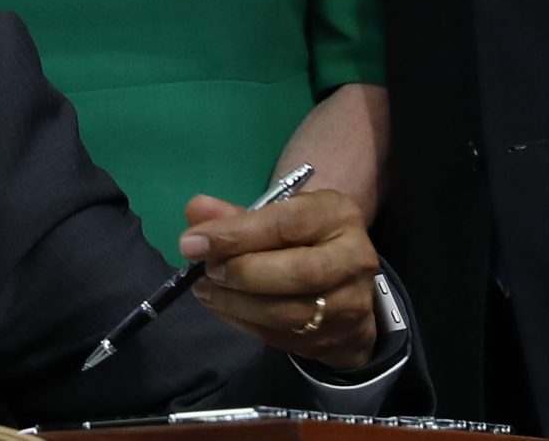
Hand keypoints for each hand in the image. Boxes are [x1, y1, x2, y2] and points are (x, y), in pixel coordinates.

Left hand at [179, 187, 378, 371]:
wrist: (345, 282)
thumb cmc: (303, 237)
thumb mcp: (277, 213)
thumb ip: (236, 214)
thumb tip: (196, 211)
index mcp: (338, 215)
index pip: (289, 224)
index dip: (238, 234)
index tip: (194, 242)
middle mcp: (353, 259)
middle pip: (299, 273)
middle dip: (243, 273)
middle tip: (207, 270)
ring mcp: (348, 303)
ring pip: (290, 313)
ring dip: (237, 303)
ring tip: (206, 289)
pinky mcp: (334, 337)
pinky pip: (282, 336)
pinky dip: (244, 322)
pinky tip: (222, 307)